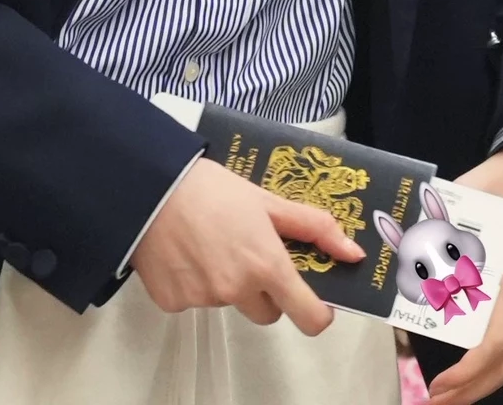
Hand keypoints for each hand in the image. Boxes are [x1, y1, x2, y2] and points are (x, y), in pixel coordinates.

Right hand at [130, 157, 364, 333]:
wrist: (150, 184)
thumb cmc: (211, 187)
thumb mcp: (267, 200)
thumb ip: (313, 226)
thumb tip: (352, 252)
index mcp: (267, 266)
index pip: (309, 317)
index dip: (317, 313)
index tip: (314, 301)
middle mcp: (237, 290)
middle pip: (267, 312)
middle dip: (265, 289)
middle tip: (248, 251)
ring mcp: (203, 300)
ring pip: (229, 302)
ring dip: (226, 281)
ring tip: (209, 241)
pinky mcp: (173, 302)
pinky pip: (194, 300)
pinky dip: (193, 282)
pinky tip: (184, 251)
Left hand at [426, 148, 502, 404]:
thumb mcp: (472, 190)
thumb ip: (439, 218)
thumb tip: (401, 240)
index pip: (495, 340)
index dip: (467, 371)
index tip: (437, 385)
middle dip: (474, 389)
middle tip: (437, 400)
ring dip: (487, 381)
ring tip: (452, 393)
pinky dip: (501, 360)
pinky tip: (476, 366)